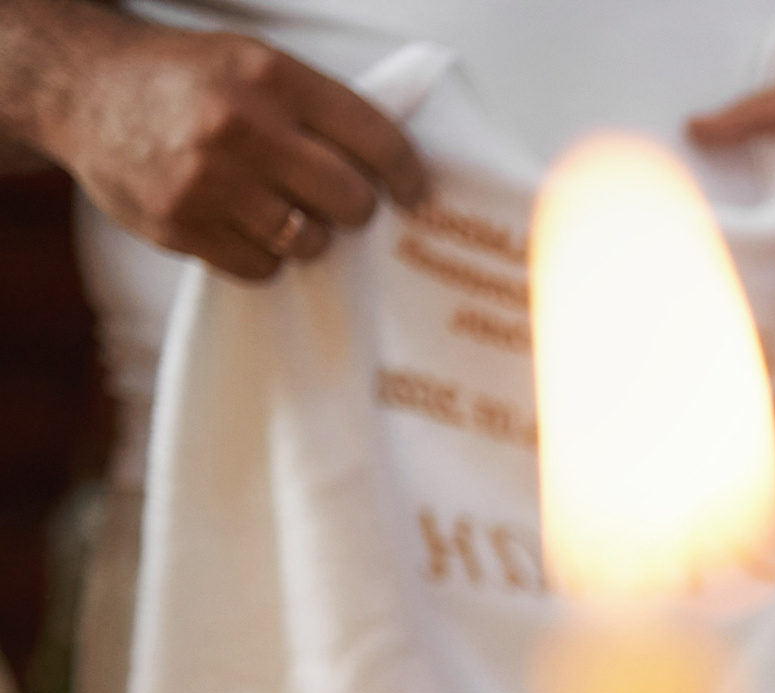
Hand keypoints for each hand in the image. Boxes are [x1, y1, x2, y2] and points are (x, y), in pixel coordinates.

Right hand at [24, 11, 423, 280]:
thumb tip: (395, 168)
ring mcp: (208, 179)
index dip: (407, 176)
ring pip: (310, 242)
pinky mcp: (179, 224)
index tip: (414, 194)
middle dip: (352, 207)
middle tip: (334, 200)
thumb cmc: (187, 80)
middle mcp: (242, 127)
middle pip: (351, 200)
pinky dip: (261, 256)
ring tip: (277, 207)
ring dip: (307, 235)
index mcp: (273, 77)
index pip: (377, 139)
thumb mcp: (256, 64)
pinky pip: (261, 268)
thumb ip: (320, 109)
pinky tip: (240, 224)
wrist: (83, 86)